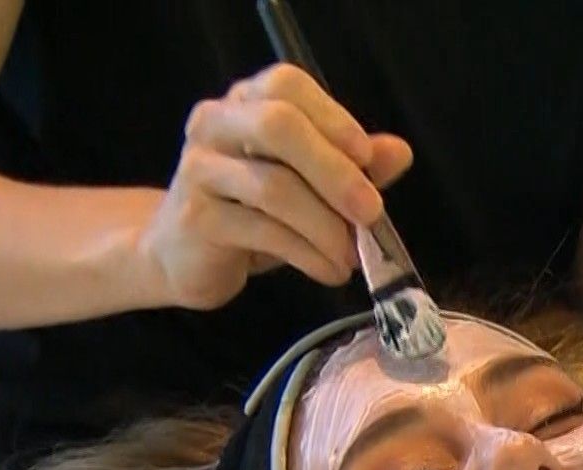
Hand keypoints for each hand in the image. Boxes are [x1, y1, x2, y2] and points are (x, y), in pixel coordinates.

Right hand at [139, 62, 413, 308]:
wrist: (183, 257)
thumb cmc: (252, 213)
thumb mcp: (308, 186)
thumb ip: (351, 165)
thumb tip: (399, 152)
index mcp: (245, 102)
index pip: (287, 86)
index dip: (332, 117)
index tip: (367, 157)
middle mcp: (215, 123)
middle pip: (277, 126)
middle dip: (334, 171)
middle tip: (371, 211)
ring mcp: (199, 168)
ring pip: (273, 187)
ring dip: (325, 226)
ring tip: (351, 255)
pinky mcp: (196, 217)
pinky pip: (262, 231)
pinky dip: (307, 254)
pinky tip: (329, 270)